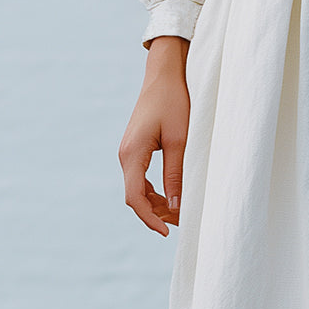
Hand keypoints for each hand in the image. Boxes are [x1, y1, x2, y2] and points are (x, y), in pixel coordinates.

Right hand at [118, 36, 189, 234]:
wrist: (164, 76)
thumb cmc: (174, 103)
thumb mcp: (180, 141)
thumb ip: (176, 174)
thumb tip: (177, 206)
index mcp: (132, 154)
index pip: (135, 198)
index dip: (150, 218)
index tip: (166, 232)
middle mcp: (125, 156)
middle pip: (136, 197)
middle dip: (157, 214)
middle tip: (183, 223)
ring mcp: (129, 153)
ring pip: (139, 190)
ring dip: (157, 204)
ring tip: (181, 213)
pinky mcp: (136, 150)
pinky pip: (142, 179)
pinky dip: (156, 192)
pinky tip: (173, 197)